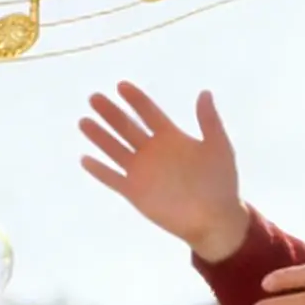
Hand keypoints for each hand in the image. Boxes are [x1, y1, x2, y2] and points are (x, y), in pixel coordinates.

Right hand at [79, 82, 248, 258]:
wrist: (214, 219)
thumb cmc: (221, 183)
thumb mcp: (219, 147)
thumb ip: (209, 121)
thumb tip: (204, 93)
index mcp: (171, 137)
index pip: (148, 113)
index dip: (136, 99)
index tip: (121, 86)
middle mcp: (152, 151)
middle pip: (126, 127)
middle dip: (110, 113)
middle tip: (94, 98)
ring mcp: (141, 172)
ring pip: (115, 150)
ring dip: (99, 136)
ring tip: (83, 121)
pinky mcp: (134, 192)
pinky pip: (113, 179)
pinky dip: (100, 170)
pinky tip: (85, 159)